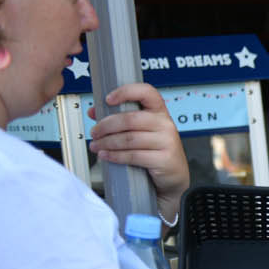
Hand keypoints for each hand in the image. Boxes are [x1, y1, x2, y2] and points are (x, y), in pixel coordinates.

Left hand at [88, 83, 189, 223]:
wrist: (174, 176)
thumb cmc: (156, 151)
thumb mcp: (143, 131)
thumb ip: (121, 120)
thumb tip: (94, 112)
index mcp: (160, 112)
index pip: (146, 92)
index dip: (126, 92)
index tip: (108, 99)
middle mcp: (165, 124)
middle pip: (130, 119)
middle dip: (106, 126)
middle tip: (94, 132)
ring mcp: (167, 142)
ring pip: (129, 139)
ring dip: (107, 143)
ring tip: (97, 146)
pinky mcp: (164, 159)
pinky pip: (133, 155)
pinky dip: (115, 156)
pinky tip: (106, 156)